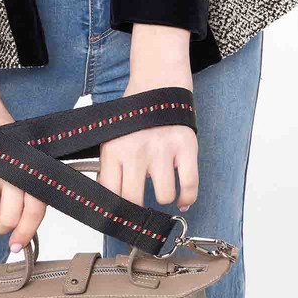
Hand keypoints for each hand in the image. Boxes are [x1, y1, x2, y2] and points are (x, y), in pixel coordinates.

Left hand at [97, 85, 198, 210]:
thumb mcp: (111, 138)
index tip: (120, 215)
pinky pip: (190, 185)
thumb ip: (108, 167)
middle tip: (142, 203)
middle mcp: (136, 152)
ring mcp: (163, 150)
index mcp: (114, 150)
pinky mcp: (186, 148)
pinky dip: (187, 198)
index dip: (116, 210)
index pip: (111, 194)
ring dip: (164, 197)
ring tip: (162, 188)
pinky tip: (182, 199)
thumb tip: (108, 201)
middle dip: (139, 208)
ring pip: (164, 196)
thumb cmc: (135, 114)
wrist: (158, 82)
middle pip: (135, 200)